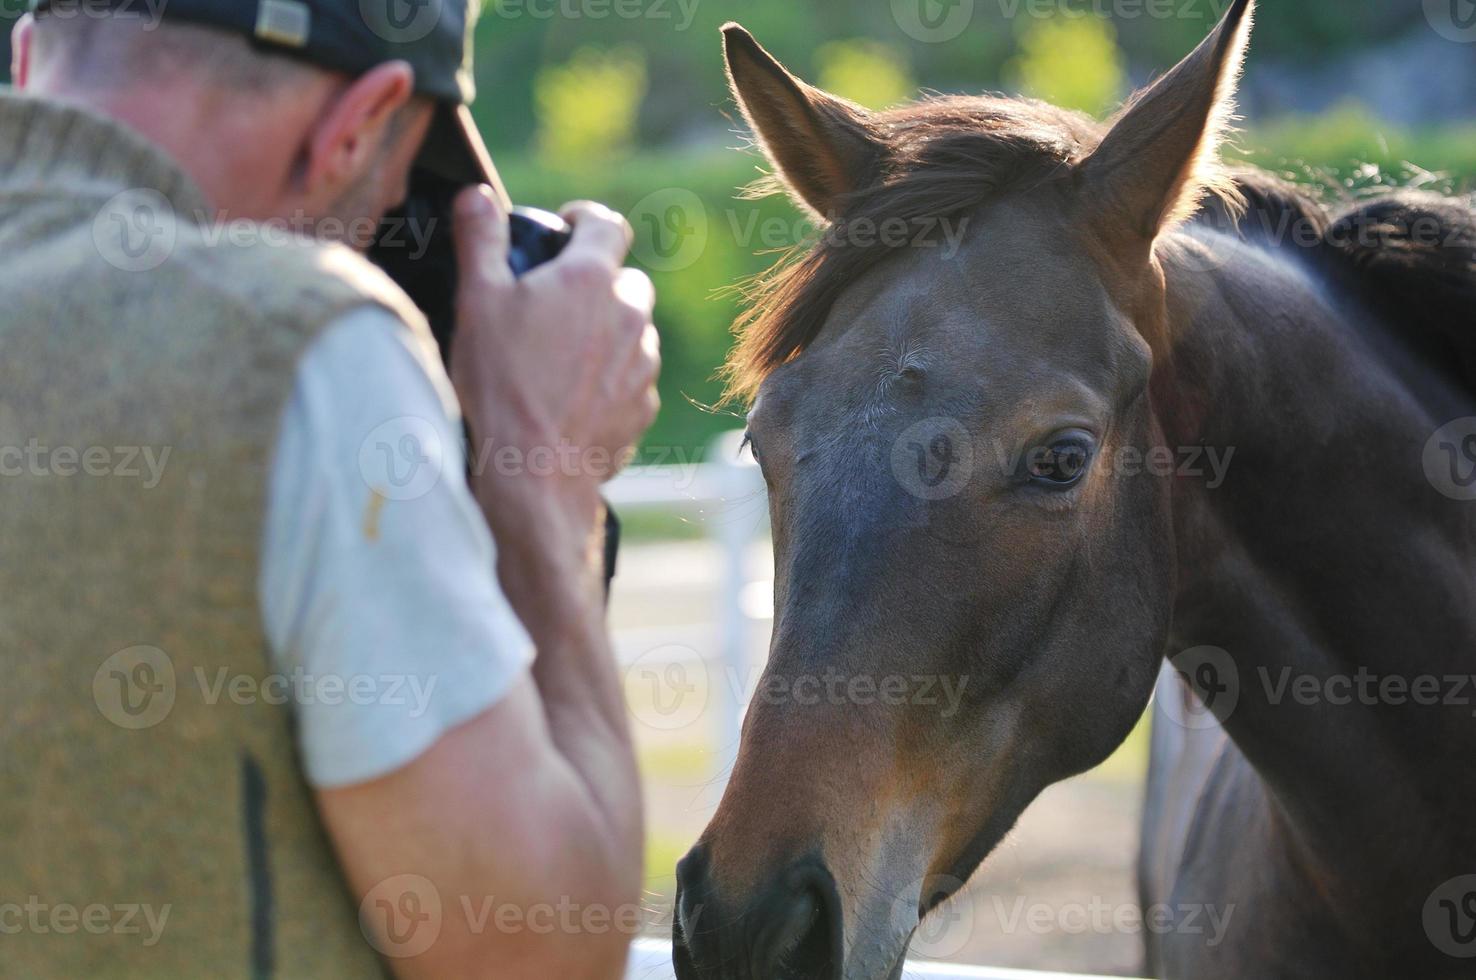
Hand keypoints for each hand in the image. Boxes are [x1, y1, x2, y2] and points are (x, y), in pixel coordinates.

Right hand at [448, 186, 660, 546]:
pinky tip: (574, 396)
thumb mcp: (476, 302)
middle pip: (626, 280)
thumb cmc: (500, 385)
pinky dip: (611, 377)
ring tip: (561, 355)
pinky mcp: (644, 406)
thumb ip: (480, 240)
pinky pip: (632, 377)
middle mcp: (628, 316)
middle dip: (597, 283)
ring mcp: (643, 364)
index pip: (608, 224)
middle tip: (556, 302)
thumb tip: (476, 196)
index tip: (567, 226)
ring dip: (607, 332)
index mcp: (590, 280)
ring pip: (633, 330)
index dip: (586, 218)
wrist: (532, 473)